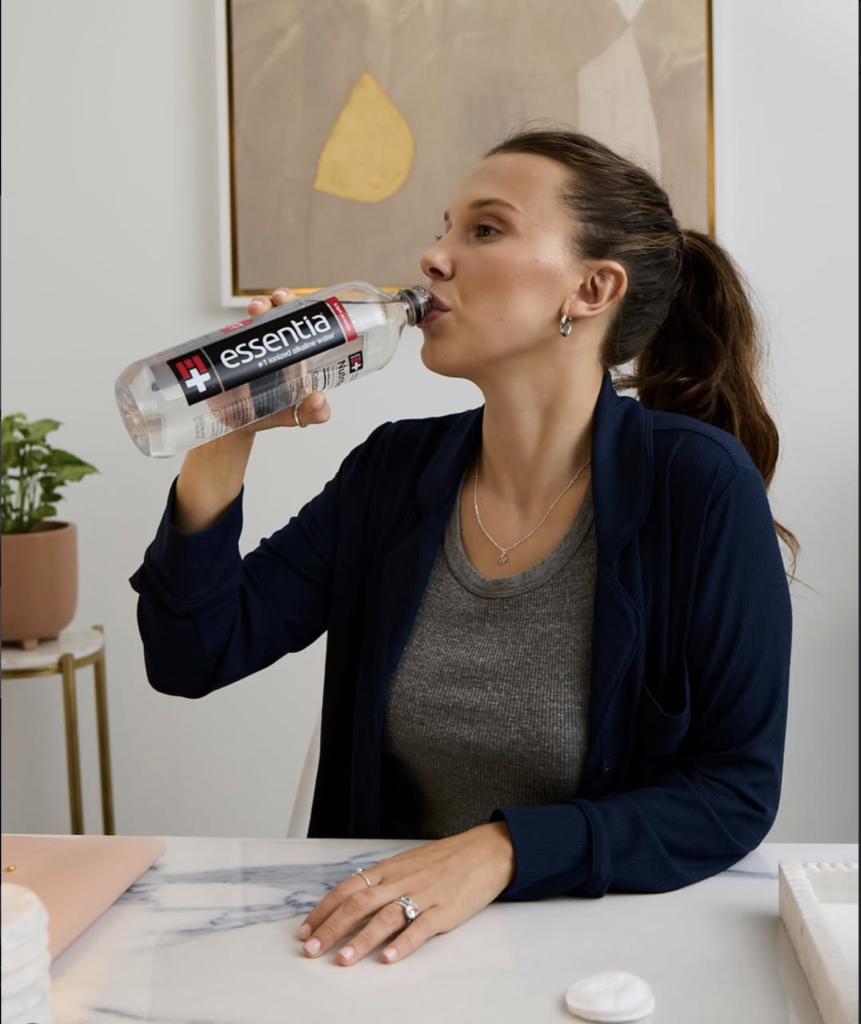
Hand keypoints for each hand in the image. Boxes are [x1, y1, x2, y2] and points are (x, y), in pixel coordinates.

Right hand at [243, 287, 331, 430]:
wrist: (234, 425)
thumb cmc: (268, 415)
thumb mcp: (295, 416)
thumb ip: (311, 413)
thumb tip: (319, 400)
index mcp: (297, 356)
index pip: (305, 327)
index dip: (306, 312)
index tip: (306, 306)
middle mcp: (277, 346)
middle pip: (283, 314)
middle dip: (282, 301)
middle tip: (279, 301)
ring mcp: (255, 345)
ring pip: (259, 317)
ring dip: (260, 306)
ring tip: (258, 309)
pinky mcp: (234, 349)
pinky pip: (236, 331)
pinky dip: (236, 323)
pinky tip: (238, 323)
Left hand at [297, 821, 515, 965]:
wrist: (484, 852)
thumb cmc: (445, 861)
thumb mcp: (408, 864)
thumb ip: (383, 881)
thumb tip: (352, 899)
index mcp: (389, 869)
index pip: (347, 888)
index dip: (324, 910)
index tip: (305, 930)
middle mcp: (400, 880)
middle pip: (359, 903)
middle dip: (332, 928)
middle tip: (311, 950)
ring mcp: (422, 895)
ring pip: (385, 917)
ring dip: (361, 940)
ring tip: (343, 960)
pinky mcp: (444, 910)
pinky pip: (420, 927)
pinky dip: (402, 944)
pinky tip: (388, 958)